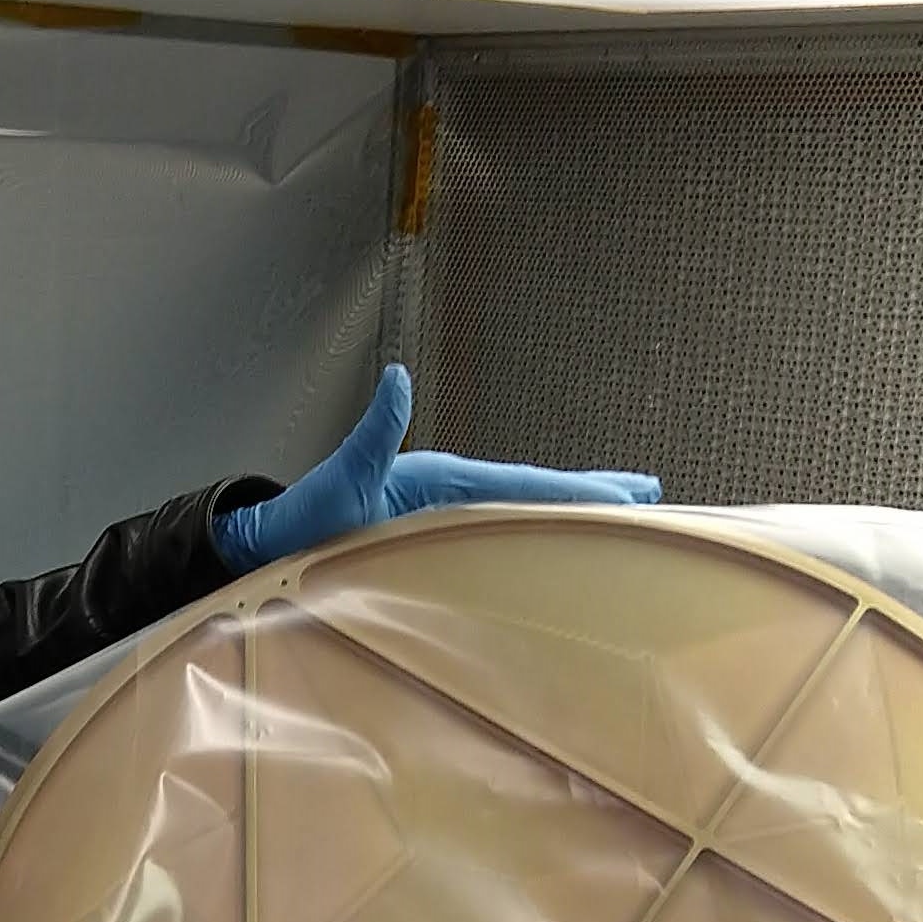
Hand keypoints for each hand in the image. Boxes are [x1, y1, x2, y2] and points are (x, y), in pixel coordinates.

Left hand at [213, 364, 662, 575]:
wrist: (272, 543)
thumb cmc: (305, 520)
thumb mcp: (342, 475)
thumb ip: (373, 431)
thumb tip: (398, 378)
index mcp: (440, 479)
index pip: (521, 485)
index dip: (574, 490)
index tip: (624, 495)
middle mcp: (448, 490)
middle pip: (533, 491)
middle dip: (590, 492)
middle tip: (650, 492)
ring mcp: (442, 510)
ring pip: (520, 510)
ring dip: (569, 510)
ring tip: (621, 511)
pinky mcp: (431, 532)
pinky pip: (498, 530)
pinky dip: (535, 531)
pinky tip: (551, 541)